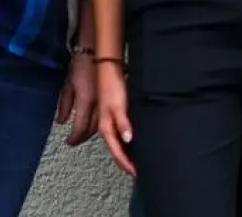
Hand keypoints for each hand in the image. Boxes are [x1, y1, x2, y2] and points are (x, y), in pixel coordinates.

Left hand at [57, 51, 97, 145]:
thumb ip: (64, 105)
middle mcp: (97, 104)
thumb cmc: (80, 65)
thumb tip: (61, 121)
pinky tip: (96, 124)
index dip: (74, 138)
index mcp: (85, 101)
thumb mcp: (68, 84)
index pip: (80, 127)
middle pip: (91, 129)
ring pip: (100, 124)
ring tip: (83, 134)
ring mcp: (106, 101)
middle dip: (82, 137)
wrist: (97, 51)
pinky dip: (99, 123)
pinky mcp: (111, 98)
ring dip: (91, 132)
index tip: (68, 142)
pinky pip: (105, 116)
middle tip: (75, 140)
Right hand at [96, 61, 135, 175]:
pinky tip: (132, 139)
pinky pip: (119, 132)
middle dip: (124, 161)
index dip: (125, 164)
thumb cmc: (111, 85)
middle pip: (115, 149)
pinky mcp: (114, 113)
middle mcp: (106, 126)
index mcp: (106, 127)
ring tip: (135, 159)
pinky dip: (126, 140)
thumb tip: (128, 140)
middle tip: (136, 170)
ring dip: (125, 152)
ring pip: (117, 142)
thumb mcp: (118, 106)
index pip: (117, 152)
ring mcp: (109, 120)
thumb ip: (123, 123)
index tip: (135, 172)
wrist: (107, 69)